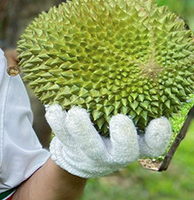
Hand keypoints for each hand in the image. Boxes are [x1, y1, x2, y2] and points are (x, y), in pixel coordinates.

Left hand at [45, 105, 172, 177]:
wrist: (82, 155)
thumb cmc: (110, 125)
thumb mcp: (124, 114)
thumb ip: (130, 99)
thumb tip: (126, 57)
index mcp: (137, 144)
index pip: (155, 145)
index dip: (159, 136)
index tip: (160, 120)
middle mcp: (117, 153)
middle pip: (125, 152)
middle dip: (123, 138)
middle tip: (119, 119)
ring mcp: (94, 154)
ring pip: (90, 147)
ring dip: (83, 130)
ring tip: (75, 112)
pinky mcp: (71, 150)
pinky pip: (63, 138)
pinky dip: (57, 123)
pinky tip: (53, 109)